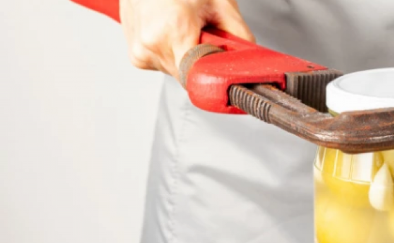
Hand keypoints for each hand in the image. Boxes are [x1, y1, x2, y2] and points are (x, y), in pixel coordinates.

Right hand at [119, 0, 254, 76]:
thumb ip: (239, 34)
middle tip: (202, 35)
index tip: (218, 66)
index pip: (196, 77)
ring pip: (176, 71)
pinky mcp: (136, 55)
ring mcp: (140, 51)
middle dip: (201, 60)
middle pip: (188, 75)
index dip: (212, 73)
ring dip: (185, 55)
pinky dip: (171, 52)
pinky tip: (170, 30)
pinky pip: (162, 64)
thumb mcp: (219, 3)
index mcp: (173, 29)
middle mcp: (151, 44)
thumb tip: (251, 58)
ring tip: (183, 27)